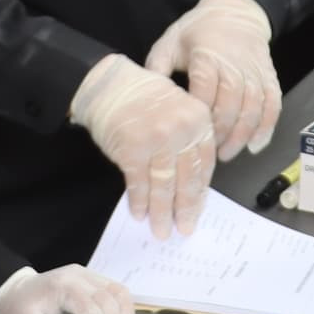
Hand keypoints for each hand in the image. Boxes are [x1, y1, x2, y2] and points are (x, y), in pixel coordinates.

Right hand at [72, 54, 215, 238]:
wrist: (108, 83)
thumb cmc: (141, 96)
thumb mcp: (178, 109)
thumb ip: (188, 140)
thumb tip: (188, 183)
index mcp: (198, 119)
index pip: (205, 164)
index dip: (200, 192)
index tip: (198, 209)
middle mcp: (181, 130)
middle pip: (187, 179)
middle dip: (185, 209)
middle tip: (184, 228)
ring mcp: (157, 140)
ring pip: (163, 185)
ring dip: (161, 212)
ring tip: (160, 230)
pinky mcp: (132, 149)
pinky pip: (138, 183)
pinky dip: (138, 201)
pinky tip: (139, 213)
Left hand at [144, 0, 281, 155]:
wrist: (234, 13)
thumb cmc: (199, 30)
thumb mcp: (170, 43)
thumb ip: (157, 70)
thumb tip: (143, 99)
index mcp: (207, 55)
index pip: (205, 89)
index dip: (199, 115)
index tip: (190, 133)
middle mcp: (234, 64)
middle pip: (232, 104)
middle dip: (221, 132)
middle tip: (209, 152)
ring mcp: (254, 72)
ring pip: (254, 108)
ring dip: (242, 134)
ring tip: (227, 153)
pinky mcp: (268, 77)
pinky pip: (272, 105)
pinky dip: (266, 127)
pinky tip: (255, 144)